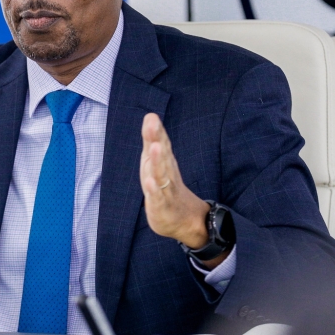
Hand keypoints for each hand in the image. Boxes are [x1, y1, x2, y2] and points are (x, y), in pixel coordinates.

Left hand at [140, 113, 228, 266]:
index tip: (152, 117)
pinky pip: (158, 197)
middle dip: (157, 140)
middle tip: (153, 125)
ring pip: (161, 174)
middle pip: (162, 155)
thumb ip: (153, 139)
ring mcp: (166, 190)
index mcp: (166, 162)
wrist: (184, 219)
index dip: (157, 131)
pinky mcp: (162, 206)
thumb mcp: (156, 161)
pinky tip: (150, 182)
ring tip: (154, 148)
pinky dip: (154, 190)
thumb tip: (150, 115)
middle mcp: (168, 173)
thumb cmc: (166, 186)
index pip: (162, 144)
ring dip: (158, 161)